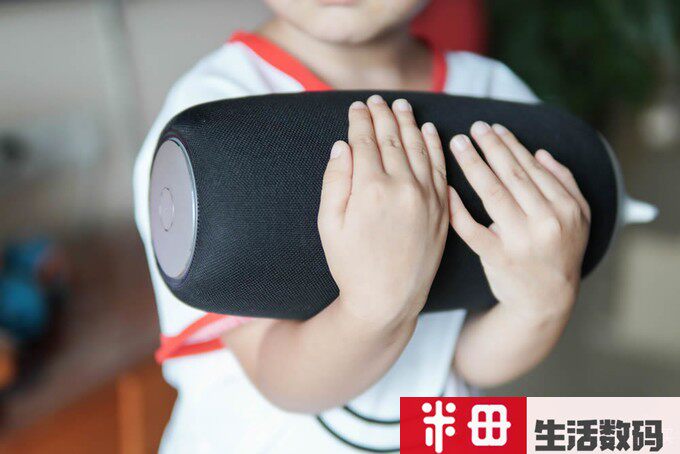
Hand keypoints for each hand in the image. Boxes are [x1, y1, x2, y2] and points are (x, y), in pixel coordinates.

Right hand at [318, 95, 448, 325]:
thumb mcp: (329, 224)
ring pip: (418, 147)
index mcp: (370, 189)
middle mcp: (402, 187)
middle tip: (377, 100)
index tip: (357, 105)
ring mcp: (426, 197)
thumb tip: (343, 145)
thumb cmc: (351, 265)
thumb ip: (335, 180)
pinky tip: (429, 130)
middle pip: (392, 139)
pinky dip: (434, 145)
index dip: (360, 120)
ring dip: (409, 123)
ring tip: (402, 106)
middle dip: (383, 115)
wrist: (388, 299)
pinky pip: (439, 167)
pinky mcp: (441, 208)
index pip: (365, 141)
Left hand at [448, 121, 590, 318]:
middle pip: (511, 175)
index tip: (493, 128)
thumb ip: (565, 182)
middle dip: (489, 146)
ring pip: (492, 193)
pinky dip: (457, 207)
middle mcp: (545, 221)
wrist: (546, 301)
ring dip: (472, 164)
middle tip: (472, 127)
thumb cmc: (558, 253)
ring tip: (458, 145)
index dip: (510, 145)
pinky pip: (472, 227)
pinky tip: (446, 188)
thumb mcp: (578, 218)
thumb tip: (540, 152)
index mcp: (565, 208)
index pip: (531, 168)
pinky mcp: (497, 257)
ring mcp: (520, 240)